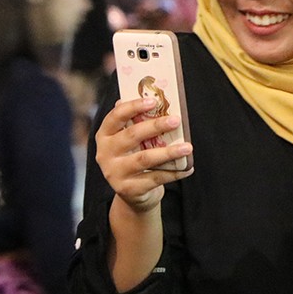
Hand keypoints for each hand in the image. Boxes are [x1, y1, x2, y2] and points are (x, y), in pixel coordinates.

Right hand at [95, 97, 193, 213]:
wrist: (132, 192)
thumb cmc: (134, 156)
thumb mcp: (132, 140)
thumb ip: (138, 123)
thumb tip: (159, 102)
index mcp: (105, 135)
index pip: (115, 116)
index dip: (133, 107)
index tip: (153, 101)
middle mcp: (105, 154)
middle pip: (132, 136)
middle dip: (155, 126)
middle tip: (176, 120)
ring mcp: (115, 173)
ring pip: (145, 159)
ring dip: (169, 152)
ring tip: (188, 147)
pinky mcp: (127, 190)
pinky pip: (155, 178)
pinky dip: (174, 173)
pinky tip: (188, 168)